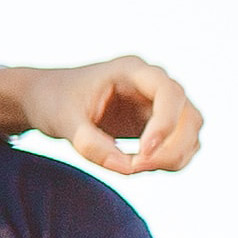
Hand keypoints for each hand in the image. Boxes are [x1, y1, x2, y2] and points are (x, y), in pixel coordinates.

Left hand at [10, 58, 201, 174]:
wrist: (47, 99)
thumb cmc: (53, 102)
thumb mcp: (61, 121)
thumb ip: (88, 143)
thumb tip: (125, 167)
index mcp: (131, 70)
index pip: (169, 92)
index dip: (165, 123)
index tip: (143, 152)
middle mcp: (153, 84)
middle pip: (189, 116)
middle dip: (170, 148)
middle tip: (133, 168)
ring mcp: (160, 104)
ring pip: (190, 133)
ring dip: (172, 157)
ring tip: (129, 167)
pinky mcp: (159, 124)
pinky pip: (180, 145)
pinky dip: (166, 161)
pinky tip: (133, 165)